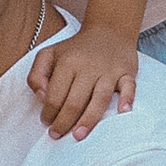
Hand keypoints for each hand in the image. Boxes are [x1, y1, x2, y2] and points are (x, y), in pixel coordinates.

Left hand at [30, 20, 139, 140]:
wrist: (109, 30)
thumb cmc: (76, 49)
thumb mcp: (49, 54)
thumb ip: (36, 75)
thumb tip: (42, 96)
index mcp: (67, 63)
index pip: (55, 95)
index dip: (48, 112)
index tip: (46, 122)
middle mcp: (88, 67)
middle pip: (75, 101)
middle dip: (64, 122)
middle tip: (57, 135)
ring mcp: (109, 70)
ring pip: (99, 99)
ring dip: (89, 119)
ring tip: (79, 135)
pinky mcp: (126, 72)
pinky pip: (129, 87)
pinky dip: (127, 99)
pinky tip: (123, 111)